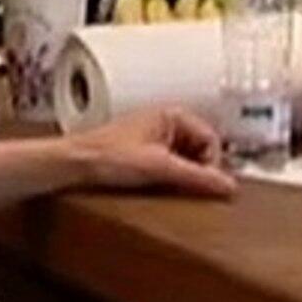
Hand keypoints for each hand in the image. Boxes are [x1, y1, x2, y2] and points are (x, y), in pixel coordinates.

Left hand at [70, 106, 235, 197]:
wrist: (73, 165)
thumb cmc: (105, 156)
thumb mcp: (158, 168)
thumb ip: (197, 177)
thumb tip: (228, 186)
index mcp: (171, 114)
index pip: (212, 139)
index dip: (211, 164)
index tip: (206, 184)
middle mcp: (164, 122)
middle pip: (200, 149)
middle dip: (197, 170)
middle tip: (187, 186)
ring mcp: (153, 137)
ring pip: (186, 159)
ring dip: (183, 175)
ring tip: (168, 185)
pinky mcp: (143, 152)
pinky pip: (170, 165)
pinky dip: (170, 177)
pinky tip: (158, 186)